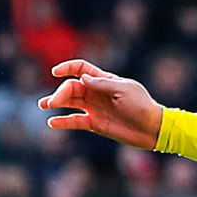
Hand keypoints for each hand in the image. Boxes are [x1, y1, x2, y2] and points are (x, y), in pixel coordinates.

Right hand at [39, 60, 165, 148]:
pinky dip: (64, 121)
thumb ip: (102, 84)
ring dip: (56, 102)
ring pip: (70, 102)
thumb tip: (81, 78)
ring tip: (43, 105)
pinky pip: (76, 121)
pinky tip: (52, 122)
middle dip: (60, 92)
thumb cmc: (141, 106)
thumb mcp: (124, 91)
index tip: (56, 72)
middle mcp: (96, 93)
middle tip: (52, 102)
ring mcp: (94, 108)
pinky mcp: (95, 124)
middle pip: (72, 87)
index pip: (81, 69)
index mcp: (104, 80)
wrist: (153, 129)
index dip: (67, 68)